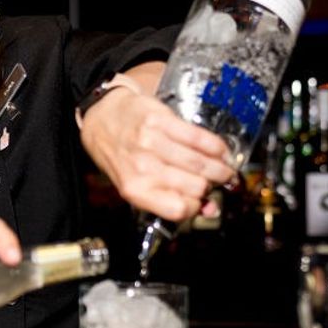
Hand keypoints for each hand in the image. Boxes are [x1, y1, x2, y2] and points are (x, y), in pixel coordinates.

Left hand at [80, 84, 235, 221]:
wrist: (103, 118)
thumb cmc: (120, 154)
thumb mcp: (135, 184)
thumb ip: (168, 199)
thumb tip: (210, 209)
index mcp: (135, 189)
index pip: (179, 209)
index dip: (198, 208)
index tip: (204, 201)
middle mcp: (142, 168)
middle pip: (195, 186)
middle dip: (212, 186)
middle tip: (218, 182)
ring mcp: (151, 142)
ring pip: (199, 163)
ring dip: (220, 168)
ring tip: (225, 168)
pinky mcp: (160, 120)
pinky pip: (198, 137)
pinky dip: (216, 146)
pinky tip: (220, 150)